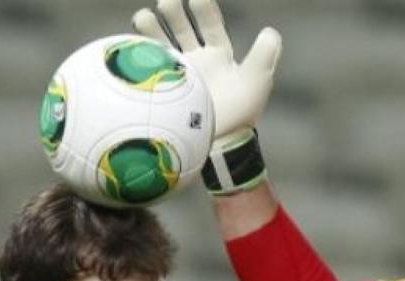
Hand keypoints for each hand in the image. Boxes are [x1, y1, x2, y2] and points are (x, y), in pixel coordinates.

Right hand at [133, 0, 281, 147]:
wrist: (217, 143)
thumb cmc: (240, 112)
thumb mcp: (257, 80)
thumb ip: (265, 54)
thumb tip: (271, 32)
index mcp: (219, 55)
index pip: (210, 24)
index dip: (204, 8)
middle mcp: (197, 61)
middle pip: (182, 28)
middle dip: (174, 12)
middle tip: (166, 2)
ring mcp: (177, 73)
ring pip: (161, 42)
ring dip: (151, 27)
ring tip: (142, 17)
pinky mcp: (162, 87)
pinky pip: (148, 64)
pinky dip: (140, 52)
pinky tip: (133, 43)